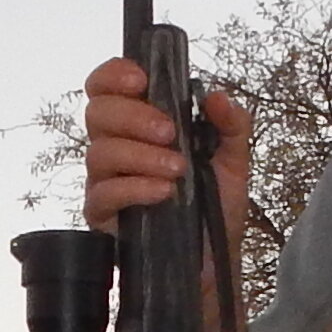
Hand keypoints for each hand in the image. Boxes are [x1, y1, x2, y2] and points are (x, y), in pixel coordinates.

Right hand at [82, 60, 253, 233]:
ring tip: (177, 169)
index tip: (141, 80)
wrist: (216, 257)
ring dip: (141, 156)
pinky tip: (163, 192)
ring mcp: (105, 180)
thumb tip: (217, 97)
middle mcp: (115, 146)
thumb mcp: (234, 160)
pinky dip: (135, 188)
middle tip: (170, 132)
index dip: (114, 74)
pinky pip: (103, 193)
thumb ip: (232, 125)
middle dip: (134, 116)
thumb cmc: (216, 203)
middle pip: (97, 112)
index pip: (105, 86)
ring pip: (99, 153)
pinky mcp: (101, 215)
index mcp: (138, 123)